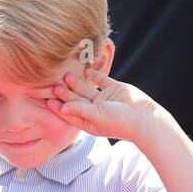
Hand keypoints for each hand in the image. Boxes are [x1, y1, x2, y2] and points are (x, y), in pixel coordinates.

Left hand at [45, 66, 159, 142]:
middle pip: (76, 100)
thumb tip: (61, 109)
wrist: (144, 117)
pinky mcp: (114, 88)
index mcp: (89, 121)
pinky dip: (94, 75)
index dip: (59, 107)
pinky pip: (101, 80)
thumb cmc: (120, 122)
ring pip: (87, 89)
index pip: (70, 113)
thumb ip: (80, 110)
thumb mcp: (97, 116)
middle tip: (54, 84)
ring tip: (66, 75)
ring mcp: (104, 99)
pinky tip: (85, 70)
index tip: (48, 99)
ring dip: (77, 83)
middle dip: (65, 93)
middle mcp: (94, 110)